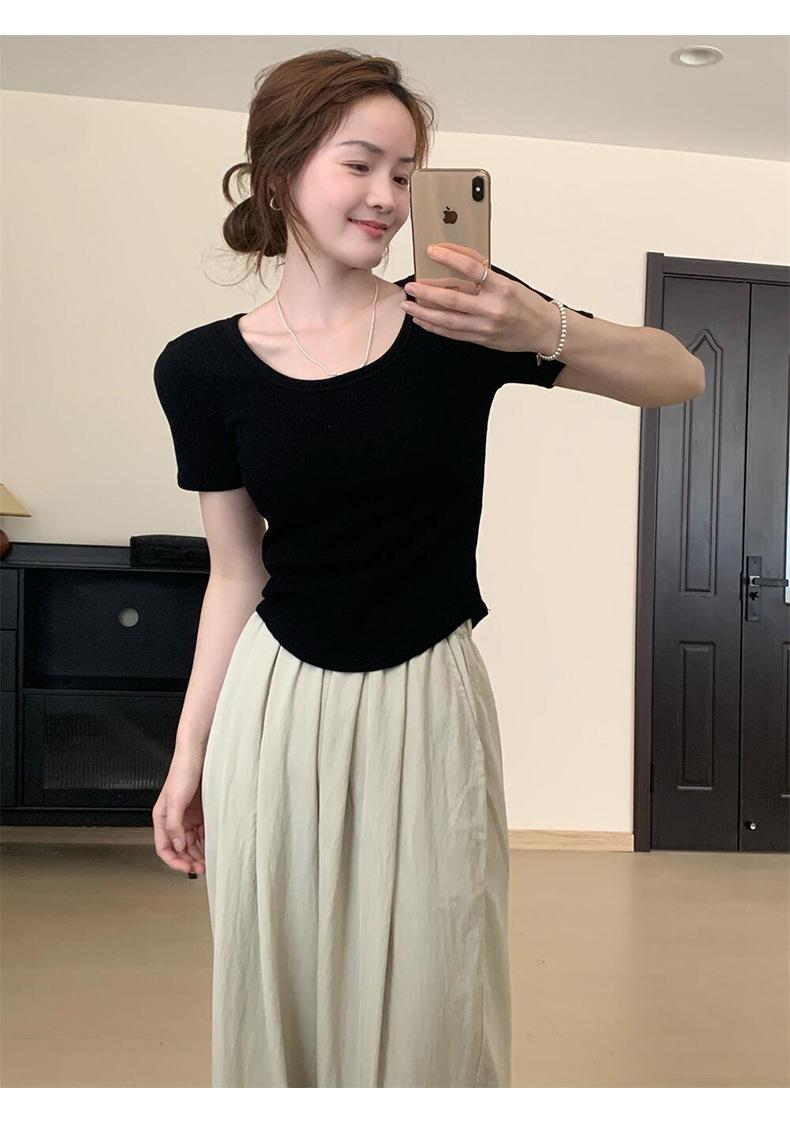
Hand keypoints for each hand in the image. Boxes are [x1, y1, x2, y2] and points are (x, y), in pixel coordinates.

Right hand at [152, 755, 206, 874]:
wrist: (197, 755)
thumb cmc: (182, 772)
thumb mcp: (175, 800)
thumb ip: (174, 825)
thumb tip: (178, 845)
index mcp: (162, 818)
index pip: (163, 848)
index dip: (174, 861)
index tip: (187, 868)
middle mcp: (174, 820)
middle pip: (179, 848)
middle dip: (189, 860)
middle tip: (202, 869)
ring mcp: (187, 816)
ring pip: (191, 842)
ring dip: (198, 853)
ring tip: (209, 861)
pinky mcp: (199, 812)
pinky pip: (202, 832)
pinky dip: (206, 841)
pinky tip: (213, 847)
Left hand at [401, 242, 550, 351]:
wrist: (544, 330)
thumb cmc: (526, 303)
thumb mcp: (508, 282)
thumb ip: (483, 272)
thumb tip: (455, 256)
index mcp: (502, 288)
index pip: (471, 268)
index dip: (449, 257)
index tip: (432, 251)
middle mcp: (493, 308)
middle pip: (452, 299)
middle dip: (426, 292)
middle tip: (411, 285)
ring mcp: (486, 327)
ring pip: (447, 320)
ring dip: (424, 312)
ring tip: (409, 305)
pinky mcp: (481, 340)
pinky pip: (452, 333)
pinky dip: (435, 326)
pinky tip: (422, 320)